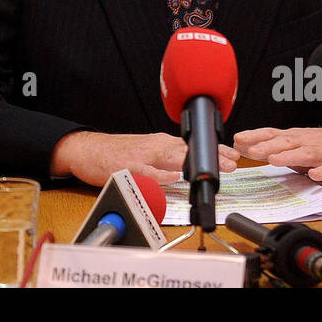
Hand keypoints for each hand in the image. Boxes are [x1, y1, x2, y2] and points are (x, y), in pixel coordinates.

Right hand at [50, 130, 239, 186]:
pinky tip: (174, 178)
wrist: (88, 149)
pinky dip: (161, 175)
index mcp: (160, 143)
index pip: (192, 146)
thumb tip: (190, 167)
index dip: (214, 151)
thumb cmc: (117, 153)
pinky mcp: (128, 168)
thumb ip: (167, 158)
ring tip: (213, 169)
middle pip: (188, 150)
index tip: (233, 155)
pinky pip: (147, 172)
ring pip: (172, 157)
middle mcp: (155, 146)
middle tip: (232, 162)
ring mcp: (142, 156)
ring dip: (195, 164)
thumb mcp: (147, 151)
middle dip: (212, 156)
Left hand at [233, 125, 321, 181]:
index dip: (255, 136)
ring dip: (289, 156)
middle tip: (250, 151)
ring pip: (304, 153)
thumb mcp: (295, 143)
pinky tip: (314, 175)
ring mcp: (321, 152)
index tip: (237, 139)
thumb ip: (272, 146)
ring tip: (274, 161)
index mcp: (294, 137)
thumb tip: (246, 147)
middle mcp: (305, 142)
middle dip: (267, 146)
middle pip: (284, 142)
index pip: (271, 133)